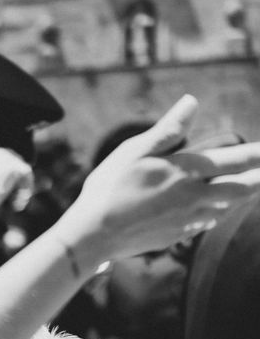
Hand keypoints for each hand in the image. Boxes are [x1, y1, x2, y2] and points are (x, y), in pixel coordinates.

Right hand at [53, 95, 259, 267]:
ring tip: (246, 187)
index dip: (257, 154)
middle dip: (258, 178)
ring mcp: (187, 220)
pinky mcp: (176, 235)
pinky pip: (206, 223)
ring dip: (240, 196)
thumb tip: (192, 102)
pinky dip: (216, 214)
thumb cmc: (109, 187)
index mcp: (185, 172)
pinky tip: (212, 211)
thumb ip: (168, 129)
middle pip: (241, 189)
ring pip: (226, 207)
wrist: (95, 234)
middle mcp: (194, 197)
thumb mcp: (134, 151)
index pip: (235, 161)